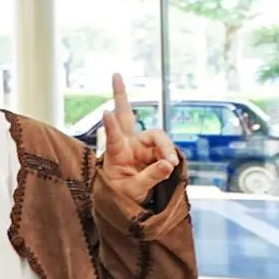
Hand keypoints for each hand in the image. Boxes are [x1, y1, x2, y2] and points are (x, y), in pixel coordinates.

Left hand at [102, 73, 178, 203]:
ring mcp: (143, 146)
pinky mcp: (156, 151)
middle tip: (115, 75)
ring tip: (171, 164)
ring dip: (165, 147)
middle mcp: (128, 145)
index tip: (106, 113)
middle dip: (121, 95)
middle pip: (127, 115)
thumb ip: (150, 178)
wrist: (129, 202)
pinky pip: (167, 149)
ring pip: (158, 137)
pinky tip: (172, 163)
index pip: (113, 138)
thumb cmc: (123, 195)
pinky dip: (171, 155)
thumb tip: (169, 164)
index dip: (110, 126)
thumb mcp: (134, 191)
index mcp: (116, 153)